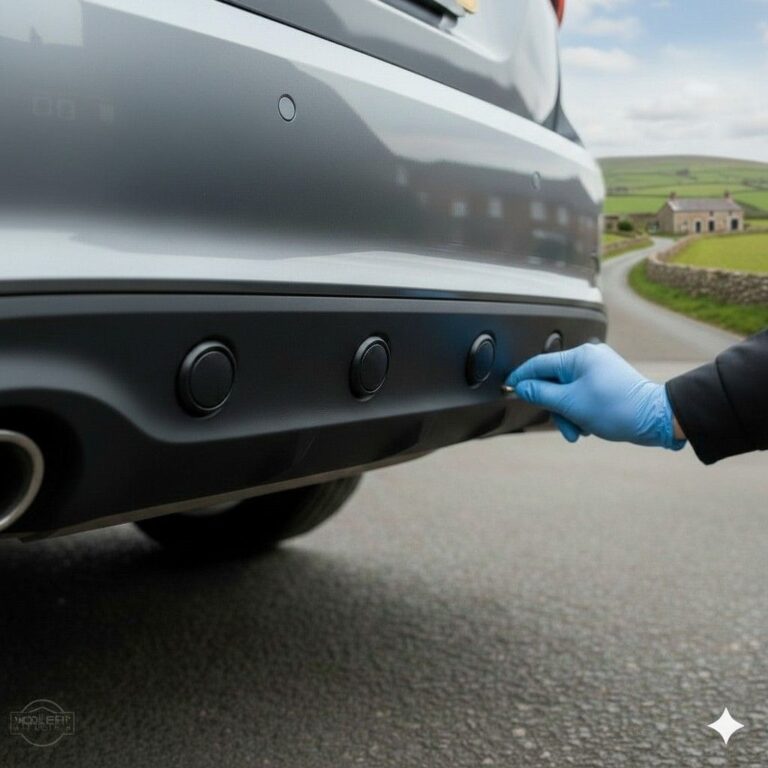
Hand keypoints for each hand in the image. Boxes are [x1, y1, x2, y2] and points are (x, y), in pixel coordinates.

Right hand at [505, 343, 685, 448]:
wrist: (656, 419)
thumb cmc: (619, 408)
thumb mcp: (570, 404)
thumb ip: (541, 393)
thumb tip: (522, 387)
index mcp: (579, 356)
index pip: (538, 364)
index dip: (521, 377)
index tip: (509, 387)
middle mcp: (589, 358)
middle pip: (554, 381)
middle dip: (555, 407)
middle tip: (563, 425)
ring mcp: (600, 369)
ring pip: (568, 392)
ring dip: (569, 414)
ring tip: (580, 431)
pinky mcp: (607, 382)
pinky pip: (582, 395)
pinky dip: (580, 412)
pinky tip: (589, 426)